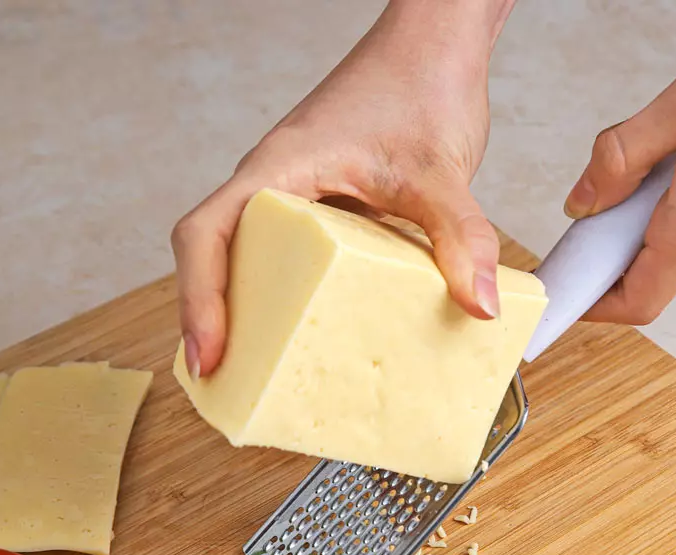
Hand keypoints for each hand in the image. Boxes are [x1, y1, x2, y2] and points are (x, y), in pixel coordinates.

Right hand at [171, 3, 509, 377]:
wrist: (436, 49)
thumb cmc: (419, 84)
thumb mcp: (440, 170)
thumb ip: (460, 235)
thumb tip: (478, 305)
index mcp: (278, 170)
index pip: (206, 234)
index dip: (198, 298)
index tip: (209, 353)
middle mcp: (276, 186)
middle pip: (218, 259)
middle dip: (214, 322)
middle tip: (228, 383)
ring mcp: (300, 199)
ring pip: (252, 262)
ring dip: (251, 315)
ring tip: (265, 375)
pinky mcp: (330, 210)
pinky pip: (299, 261)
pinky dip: (298, 299)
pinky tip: (326, 336)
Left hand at [564, 1, 675, 324]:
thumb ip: (621, 159)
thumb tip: (581, 203)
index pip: (635, 300)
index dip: (587, 303)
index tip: (553, 295)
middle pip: (648, 267)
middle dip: (610, 234)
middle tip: (597, 181)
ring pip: (675, 235)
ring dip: (647, 203)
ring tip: (664, 139)